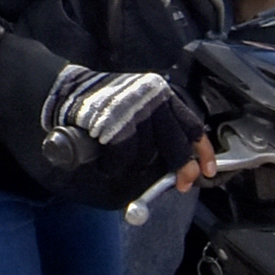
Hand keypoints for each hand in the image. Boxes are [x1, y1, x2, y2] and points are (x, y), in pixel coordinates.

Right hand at [35, 64, 207, 208]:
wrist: (67, 90)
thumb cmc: (103, 107)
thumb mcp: (138, 110)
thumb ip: (159, 130)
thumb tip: (179, 165)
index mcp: (162, 95)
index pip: (191, 125)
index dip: (203, 151)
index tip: (207, 170)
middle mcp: (153, 99)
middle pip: (178, 143)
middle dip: (182, 168)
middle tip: (182, 184)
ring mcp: (135, 110)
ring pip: (149, 154)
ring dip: (135, 165)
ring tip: (119, 162)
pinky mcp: (117, 123)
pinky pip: (125, 157)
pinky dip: (116, 166)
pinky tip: (107, 163)